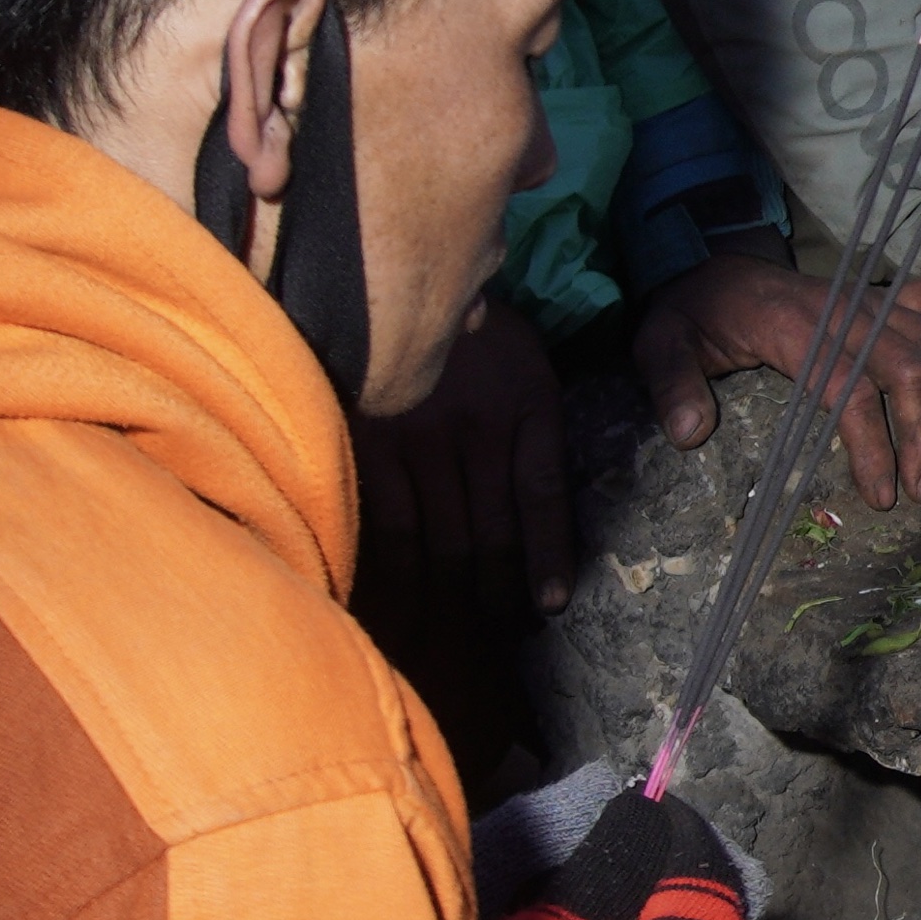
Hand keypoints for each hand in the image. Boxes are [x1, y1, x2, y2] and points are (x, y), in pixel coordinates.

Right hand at [370, 293, 574, 615]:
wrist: (393, 273)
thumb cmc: (471, 331)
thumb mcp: (523, 362)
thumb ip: (531, 427)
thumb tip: (534, 506)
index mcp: (526, 402)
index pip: (542, 493)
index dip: (547, 555)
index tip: (549, 606)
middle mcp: (477, 427)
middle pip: (491, 534)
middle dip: (496, 599)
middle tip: (500, 645)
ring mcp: (420, 439)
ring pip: (443, 541)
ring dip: (452, 601)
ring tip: (456, 646)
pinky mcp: (370, 447)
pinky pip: (391, 527)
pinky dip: (399, 576)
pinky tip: (404, 613)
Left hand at [634, 246, 920, 504]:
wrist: (709, 266)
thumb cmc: (690, 315)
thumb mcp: (659, 345)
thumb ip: (672, 386)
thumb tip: (691, 435)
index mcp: (790, 325)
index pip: (847, 384)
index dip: (872, 442)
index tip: (882, 495)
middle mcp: (842, 307)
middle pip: (907, 363)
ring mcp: (866, 297)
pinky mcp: (880, 293)